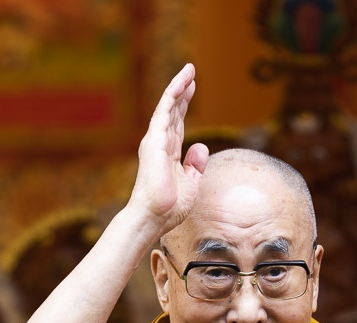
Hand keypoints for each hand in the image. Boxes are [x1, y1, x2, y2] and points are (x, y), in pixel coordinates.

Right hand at [129, 63, 209, 231]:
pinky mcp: (154, 141)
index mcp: (168, 153)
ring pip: (168, 108)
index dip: (184, 105)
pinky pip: (164, 113)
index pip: (177, 123)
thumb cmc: (170, 207)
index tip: (192, 89)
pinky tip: (180, 85)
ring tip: (189, 71)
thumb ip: (195, 165)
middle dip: (182, 92)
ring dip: (178, 88)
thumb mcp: (191, 183)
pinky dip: (172, 97)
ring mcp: (156, 141)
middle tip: (191, 73)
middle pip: (173, 111)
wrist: (154, 217)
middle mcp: (160, 144)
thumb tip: (202, 146)